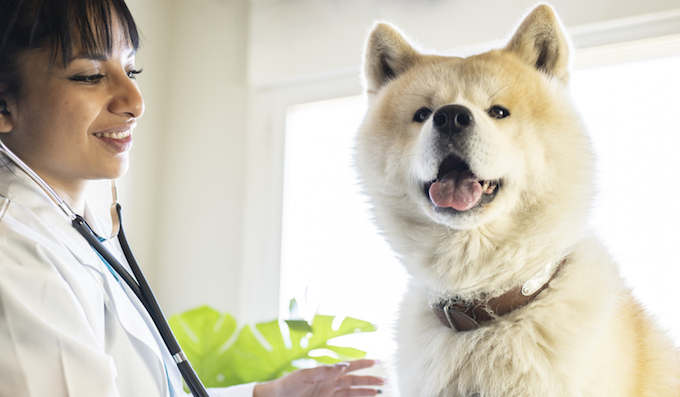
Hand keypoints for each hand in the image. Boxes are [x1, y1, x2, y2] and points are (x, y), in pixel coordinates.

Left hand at [253, 359, 384, 396]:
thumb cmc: (286, 386)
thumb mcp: (304, 375)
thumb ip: (324, 371)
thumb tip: (343, 365)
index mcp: (326, 373)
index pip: (349, 367)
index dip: (363, 364)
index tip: (377, 362)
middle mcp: (330, 383)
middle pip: (354, 381)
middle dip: (369, 380)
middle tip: (384, 381)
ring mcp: (328, 394)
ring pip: (352, 392)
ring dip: (365, 392)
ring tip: (379, 392)